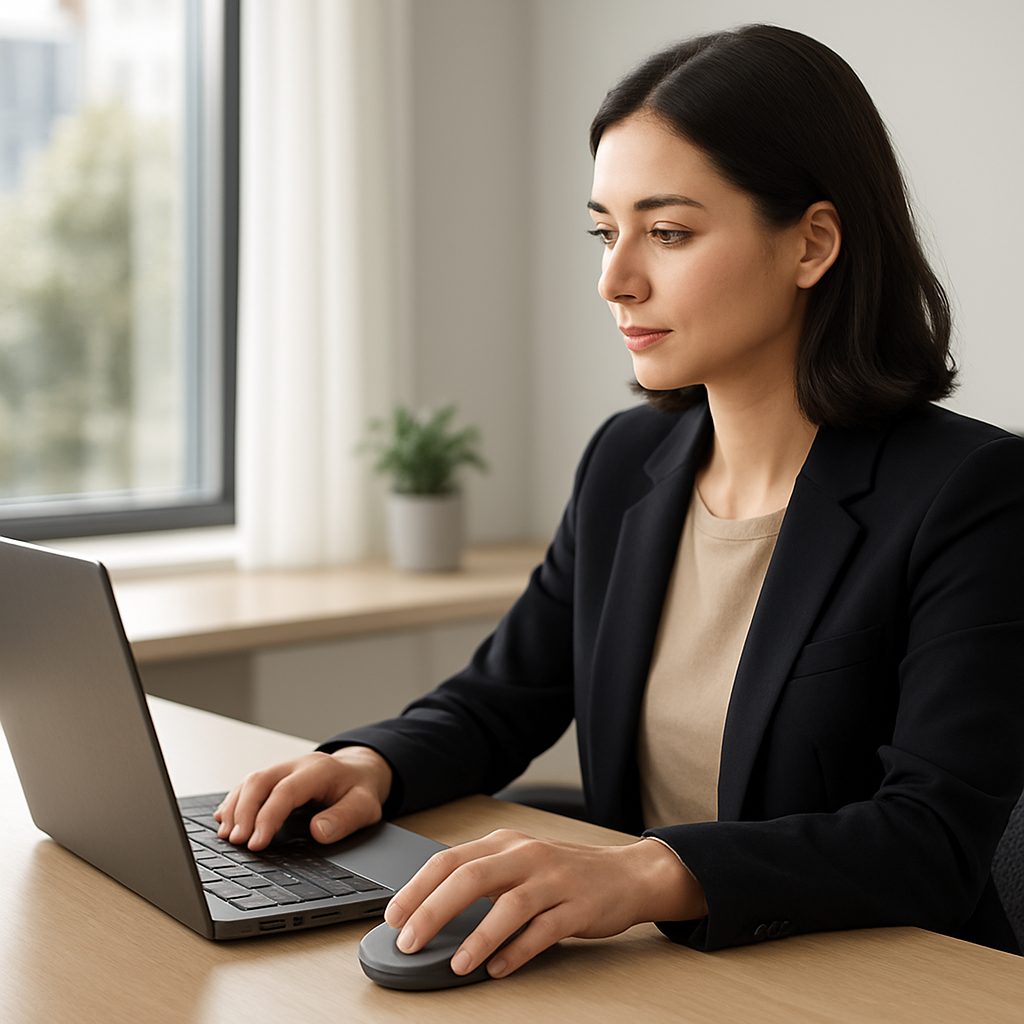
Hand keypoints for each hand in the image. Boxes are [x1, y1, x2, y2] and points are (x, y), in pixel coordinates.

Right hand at [213, 747, 392, 850]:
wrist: (361, 771)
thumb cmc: (360, 790)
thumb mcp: (365, 806)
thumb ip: (345, 818)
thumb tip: (318, 831)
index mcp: (319, 770)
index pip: (286, 791)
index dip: (268, 817)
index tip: (257, 844)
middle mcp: (297, 765)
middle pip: (260, 781)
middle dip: (244, 812)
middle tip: (237, 842)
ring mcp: (284, 768)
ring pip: (250, 782)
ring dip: (236, 808)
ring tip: (228, 836)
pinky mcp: (276, 777)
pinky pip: (249, 785)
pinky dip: (234, 802)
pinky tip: (224, 819)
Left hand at [383, 830, 706, 978]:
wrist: (626, 874)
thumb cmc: (564, 873)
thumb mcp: (518, 864)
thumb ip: (481, 880)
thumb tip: (428, 910)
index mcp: (504, 843)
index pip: (449, 860)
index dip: (417, 888)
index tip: (393, 917)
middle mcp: (525, 855)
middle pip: (470, 877)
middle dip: (433, 910)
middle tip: (410, 942)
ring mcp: (554, 879)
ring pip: (507, 905)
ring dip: (477, 937)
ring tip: (456, 964)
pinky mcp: (578, 906)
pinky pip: (543, 930)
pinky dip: (517, 951)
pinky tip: (498, 968)